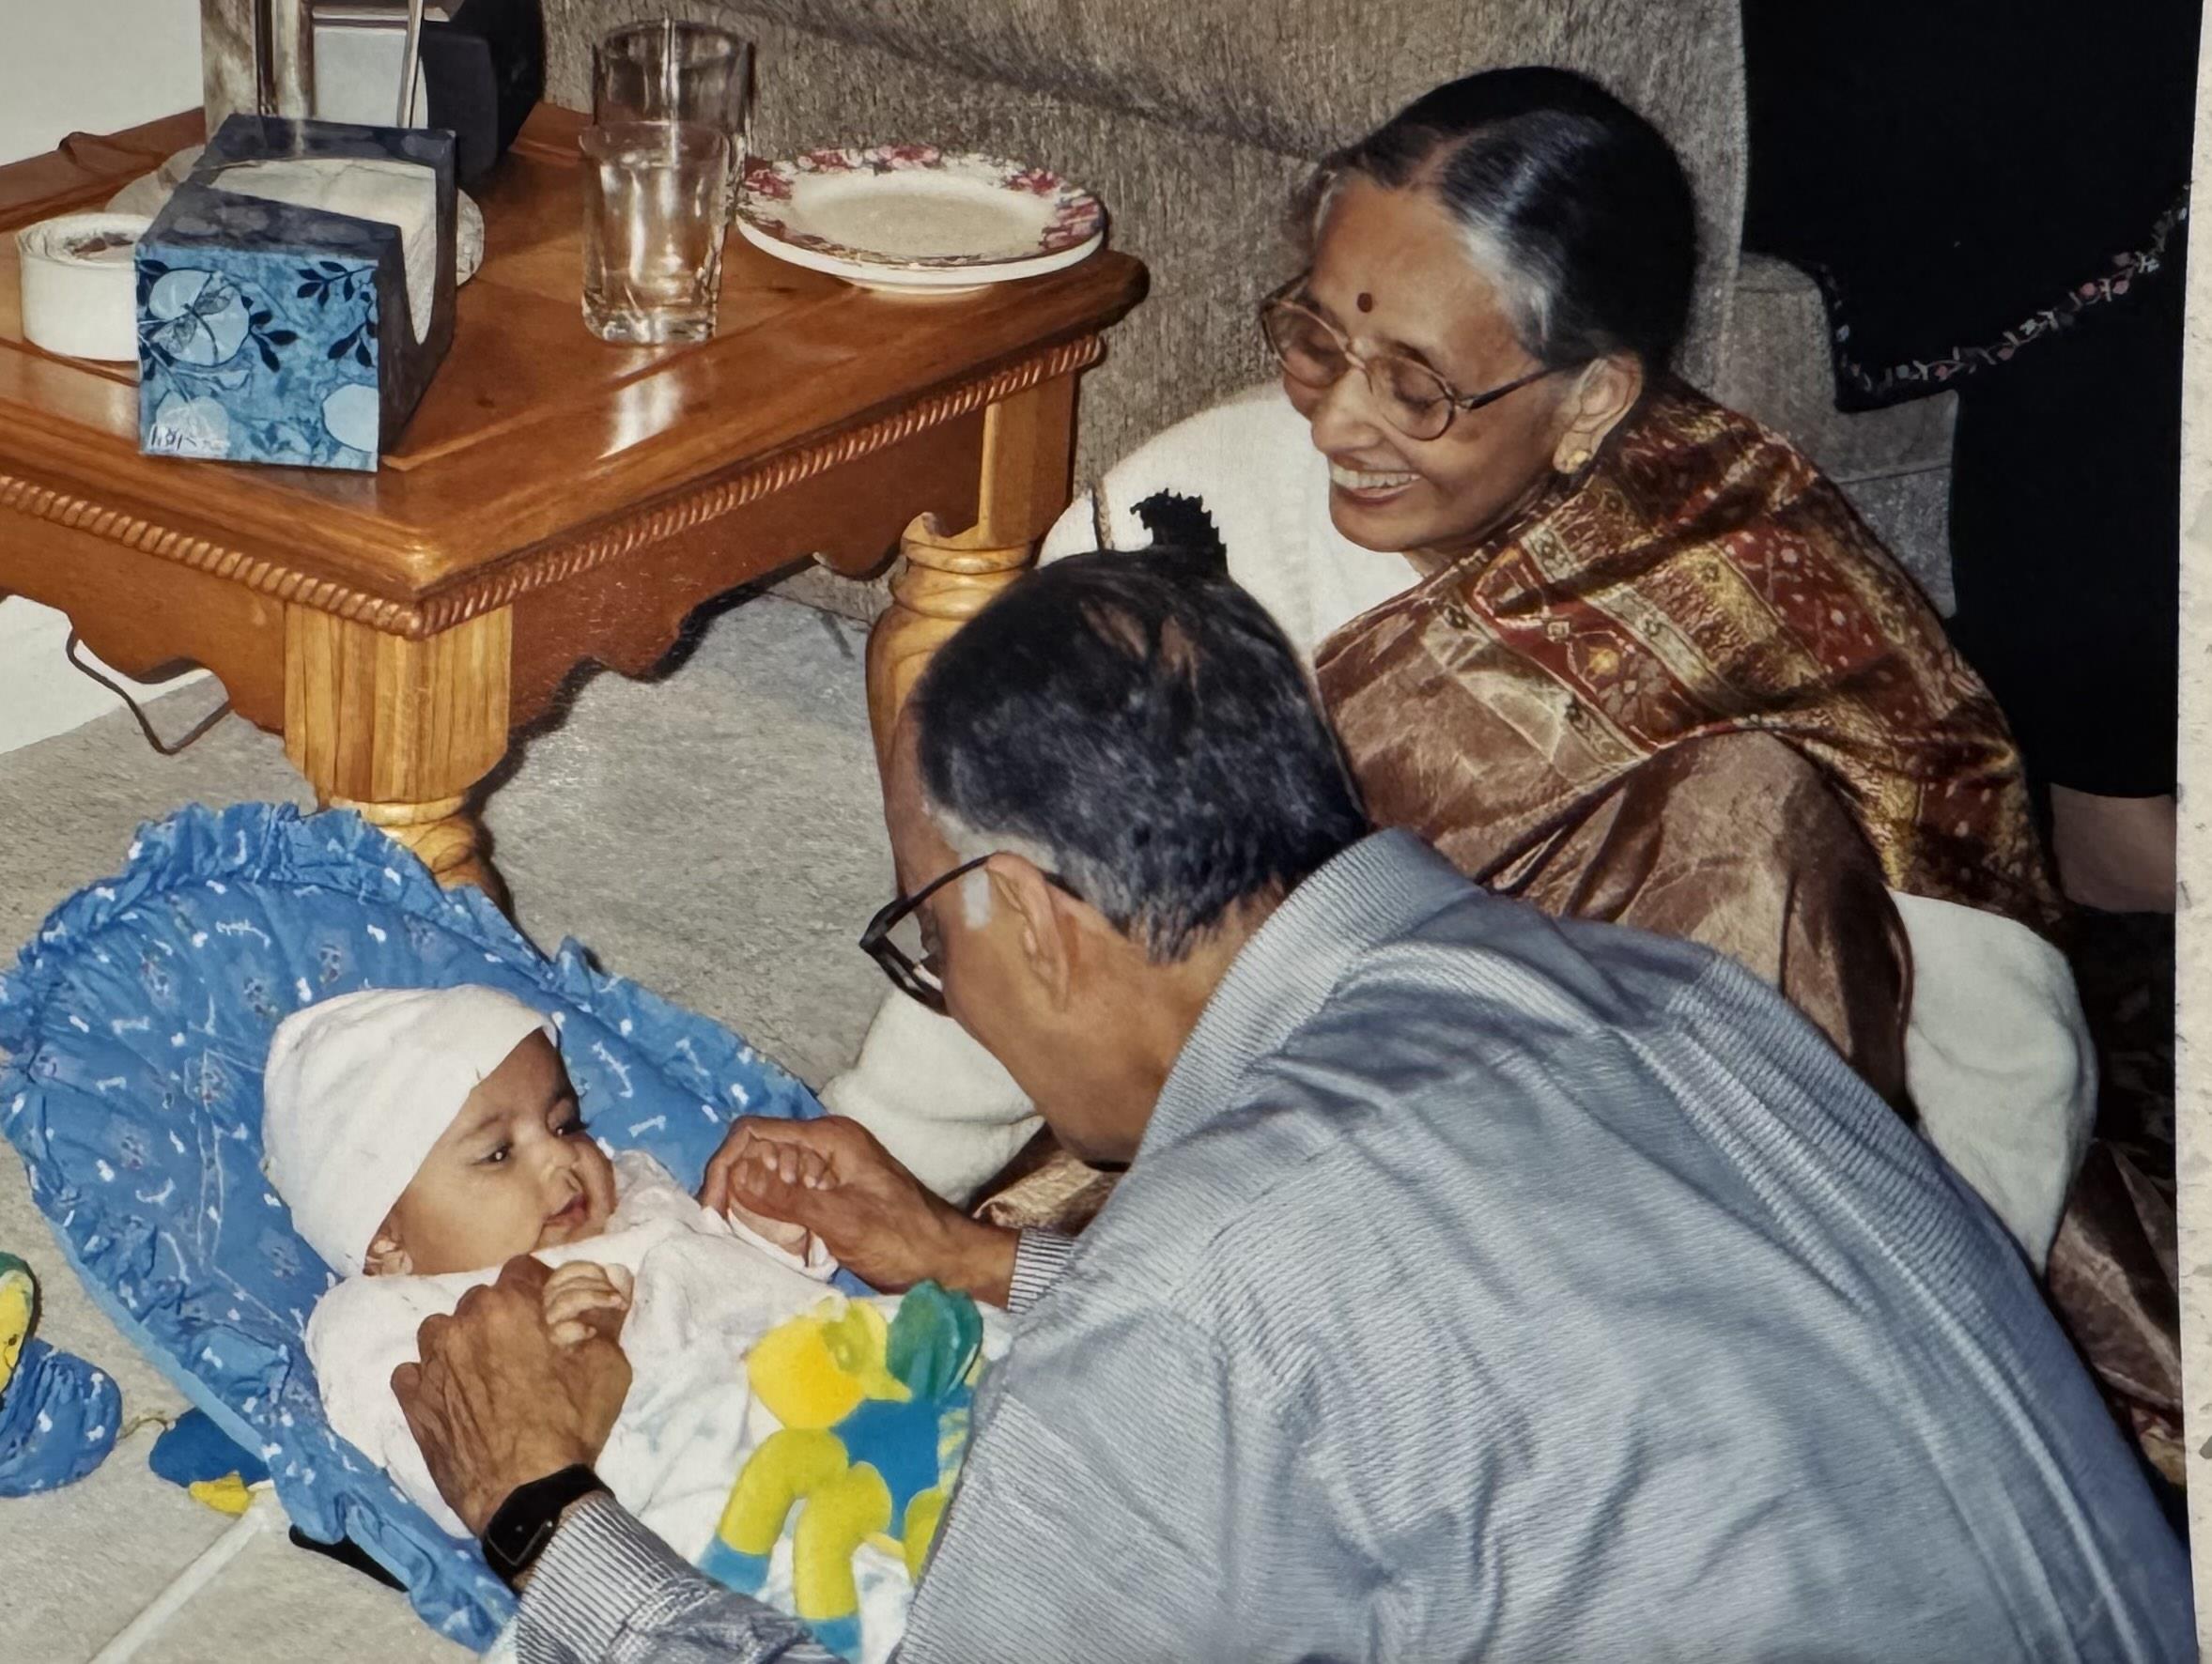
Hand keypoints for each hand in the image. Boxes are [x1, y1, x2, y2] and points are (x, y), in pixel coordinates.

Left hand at [392, 1254, 631, 1535]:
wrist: (527, 1494)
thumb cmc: (571, 1425)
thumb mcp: (607, 1365)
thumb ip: (604, 1315)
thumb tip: (614, 1276)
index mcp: (509, 1307)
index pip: (522, 1269)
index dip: (540, 1288)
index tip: (551, 1311)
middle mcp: (462, 1324)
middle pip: (481, 1299)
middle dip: (503, 1316)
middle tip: (524, 1348)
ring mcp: (431, 1364)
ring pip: (441, 1331)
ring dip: (461, 1342)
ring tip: (484, 1372)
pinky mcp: (413, 1403)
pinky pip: (413, 1372)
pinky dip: (430, 1378)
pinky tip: (453, 1397)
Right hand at [699, 1116, 1017, 1302]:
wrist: (948, 1260)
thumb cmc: (904, 1239)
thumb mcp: (843, 1221)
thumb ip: (789, 1199)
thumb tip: (737, 1177)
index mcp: (829, 1139)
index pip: (755, 1134)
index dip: (726, 1165)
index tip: (712, 1208)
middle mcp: (825, 1146)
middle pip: (757, 1152)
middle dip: (735, 1186)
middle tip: (723, 1228)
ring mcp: (827, 1170)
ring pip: (768, 1175)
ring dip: (751, 1205)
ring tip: (743, 1237)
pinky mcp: (829, 1194)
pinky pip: (786, 1195)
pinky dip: (771, 1216)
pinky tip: (768, 1241)